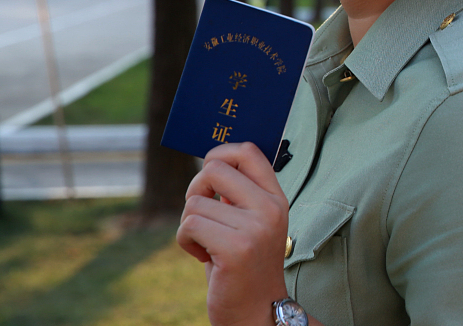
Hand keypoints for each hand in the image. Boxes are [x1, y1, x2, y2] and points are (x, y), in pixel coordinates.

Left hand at [176, 142, 290, 325]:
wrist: (257, 311)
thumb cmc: (245, 265)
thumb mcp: (250, 223)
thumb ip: (237, 194)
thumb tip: (211, 161)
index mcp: (276, 198)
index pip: (249, 152)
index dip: (221, 152)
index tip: (208, 174)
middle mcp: (270, 208)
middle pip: (214, 169)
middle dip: (195, 189)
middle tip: (201, 213)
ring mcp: (255, 227)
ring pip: (195, 202)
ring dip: (189, 225)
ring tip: (206, 244)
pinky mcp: (236, 248)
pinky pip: (189, 226)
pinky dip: (186, 242)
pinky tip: (202, 256)